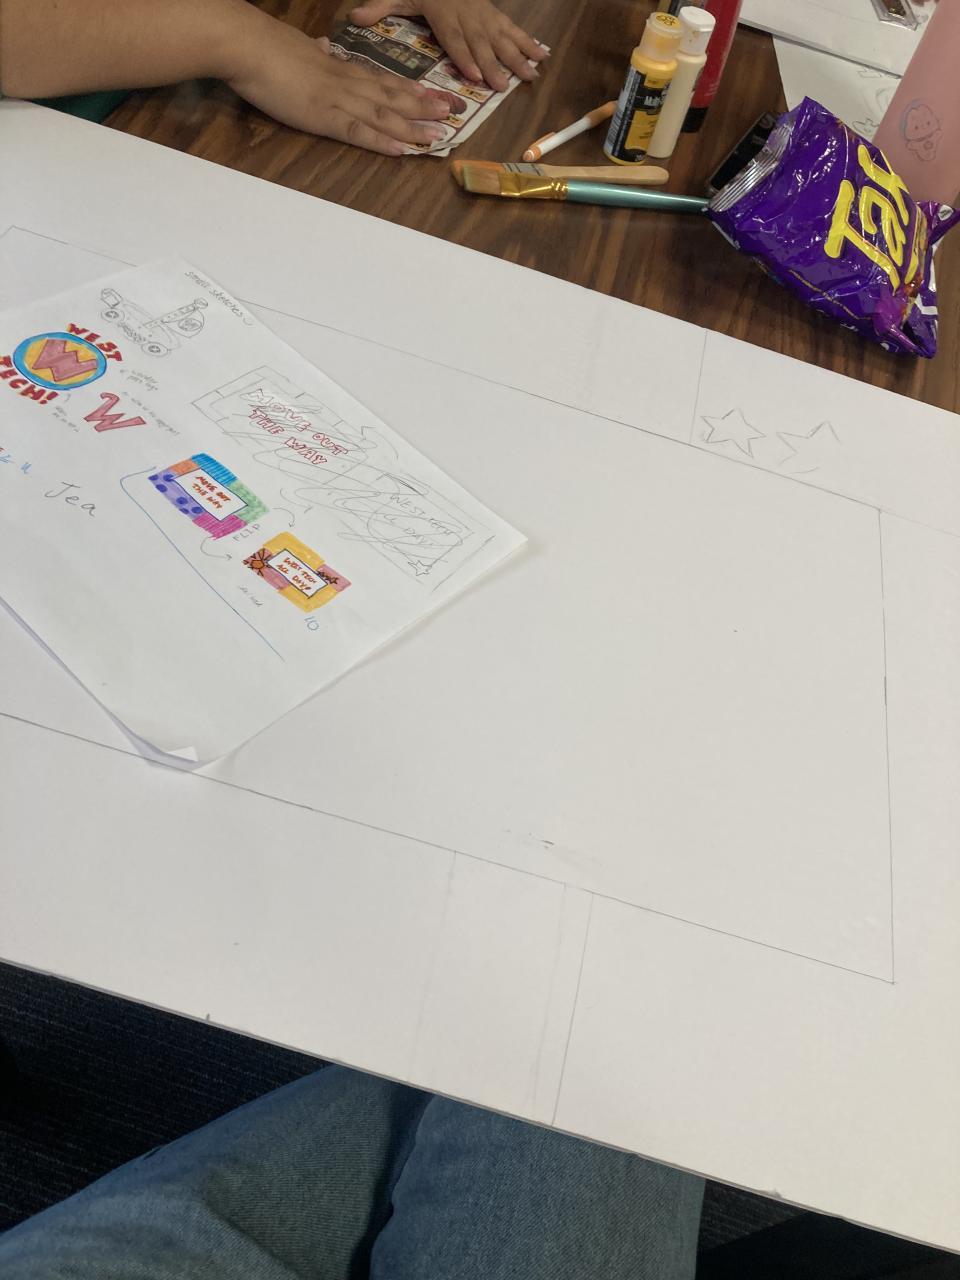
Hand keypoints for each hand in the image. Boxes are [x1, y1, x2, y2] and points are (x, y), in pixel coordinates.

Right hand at [227, 16, 454, 153]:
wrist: (246, 44)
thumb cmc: (264, 46)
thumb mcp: (297, 46)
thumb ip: (314, 51)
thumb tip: (322, 47)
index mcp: (337, 67)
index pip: (380, 79)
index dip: (407, 89)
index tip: (431, 94)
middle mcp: (344, 82)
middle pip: (391, 95)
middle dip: (424, 106)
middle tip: (452, 114)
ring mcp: (336, 99)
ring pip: (383, 114)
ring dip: (413, 126)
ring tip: (439, 135)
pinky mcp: (322, 116)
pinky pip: (358, 131)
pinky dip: (382, 141)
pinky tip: (401, 149)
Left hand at [349, 0, 547, 92]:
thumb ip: (380, 7)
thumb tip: (355, 17)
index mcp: (443, 14)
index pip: (454, 38)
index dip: (464, 55)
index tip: (473, 74)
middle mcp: (467, 16)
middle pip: (481, 43)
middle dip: (493, 64)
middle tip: (504, 86)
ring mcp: (484, 15)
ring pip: (501, 38)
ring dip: (517, 58)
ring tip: (530, 76)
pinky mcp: (495, 14)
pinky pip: (513, 28)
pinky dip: (528, 42)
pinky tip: (541, 56)